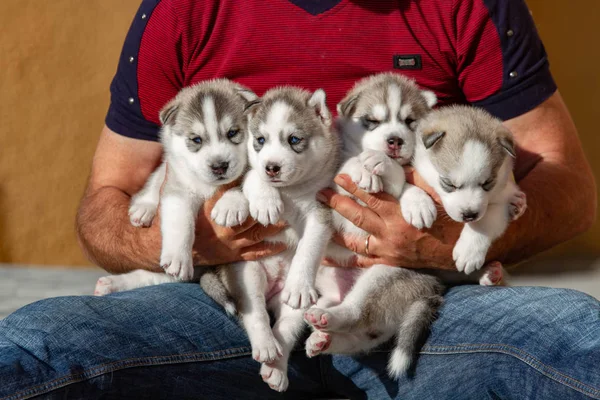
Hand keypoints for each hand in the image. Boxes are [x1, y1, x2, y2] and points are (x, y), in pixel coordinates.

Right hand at [193, 182, 286, 264]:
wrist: (189, 250)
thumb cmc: (197, 224)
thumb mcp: (205, 206)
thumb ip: (221, 192)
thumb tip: (235, 175)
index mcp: (220, 216)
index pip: (240, 204)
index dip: (254, 199)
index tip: (268, 192)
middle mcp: (227, 230)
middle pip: (252, 220)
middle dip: (267, 214)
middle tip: (283, 207)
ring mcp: (233, 245)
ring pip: (256, 236)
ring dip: (272, 229)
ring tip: (286, 222)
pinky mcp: (235, 256)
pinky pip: (255, 253)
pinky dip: (269, 250)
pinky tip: (282, 245)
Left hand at [318, 174, 459, 268]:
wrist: (457, 252)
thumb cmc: (449, 223)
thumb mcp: (436, 198)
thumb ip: (416, 182)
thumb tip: (399, 167)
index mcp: (401, 214)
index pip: (372, 197)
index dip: (354, 186)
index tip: (340, 178)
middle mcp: (390, 233)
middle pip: (358, 216)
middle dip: (338, 204)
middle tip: (321, 194)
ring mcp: (388, 250)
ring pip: (356, 241)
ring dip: (337, 231)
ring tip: (321, 223)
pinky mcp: (389, 262)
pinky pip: (362, 262)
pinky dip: (343, 261)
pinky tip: (328, 258)